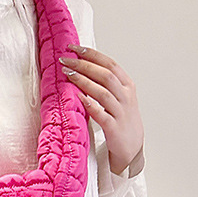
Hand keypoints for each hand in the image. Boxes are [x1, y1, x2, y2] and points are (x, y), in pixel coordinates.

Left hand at [59, 44, 143, 174]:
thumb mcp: (119, 97)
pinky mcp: (114, 129)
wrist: (132, 148)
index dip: (91, 54)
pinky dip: (90, 104)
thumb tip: (83, 65)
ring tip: (67, 74)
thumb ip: (106, 83)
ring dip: (84, 81)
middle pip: (105, 75)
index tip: (74, 48)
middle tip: (65, 60)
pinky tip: (78, 97)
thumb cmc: (121, 120)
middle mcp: (125, 96)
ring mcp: (121, 112)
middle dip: (84, 65)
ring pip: (103, 92)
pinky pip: (101, 114)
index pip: (109, 64)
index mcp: (127, 86)